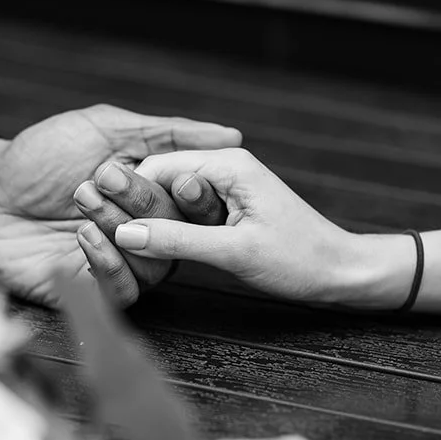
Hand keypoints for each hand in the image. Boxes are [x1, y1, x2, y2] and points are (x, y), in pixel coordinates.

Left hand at [0, 106, 240, 305]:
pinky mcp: (93, 289)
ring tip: (82, 201)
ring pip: (153, 259)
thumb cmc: (36, 156)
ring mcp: (120, 260)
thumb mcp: (102, 128)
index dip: (191, 188)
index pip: (194, 198)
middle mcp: (144, 228)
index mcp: (153, 191)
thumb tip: (230, 135)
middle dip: (142, 200)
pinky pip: (124, 289)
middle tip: (103, 176)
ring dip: (120, 227)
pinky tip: (83, 237)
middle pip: (176, 228)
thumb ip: (165, 132)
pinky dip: (109, 263)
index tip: (178, 174)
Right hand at [88, 148, 411, 306]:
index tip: (98, 223)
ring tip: (126, 246)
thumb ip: (177, 240)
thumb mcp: (234, 253)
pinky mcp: (229, 210)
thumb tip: (125, 234)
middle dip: (134, 209)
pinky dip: (171, 232)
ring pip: (170, 201)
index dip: (126, 196)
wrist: (342, 273)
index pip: (157, 168)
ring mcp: (227, 188)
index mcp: (227, 165)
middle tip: (104, 236)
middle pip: (160, 181)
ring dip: (152, 223)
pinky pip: (186, 216)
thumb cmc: (299, 260)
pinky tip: (155, 251)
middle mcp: (224, 168)